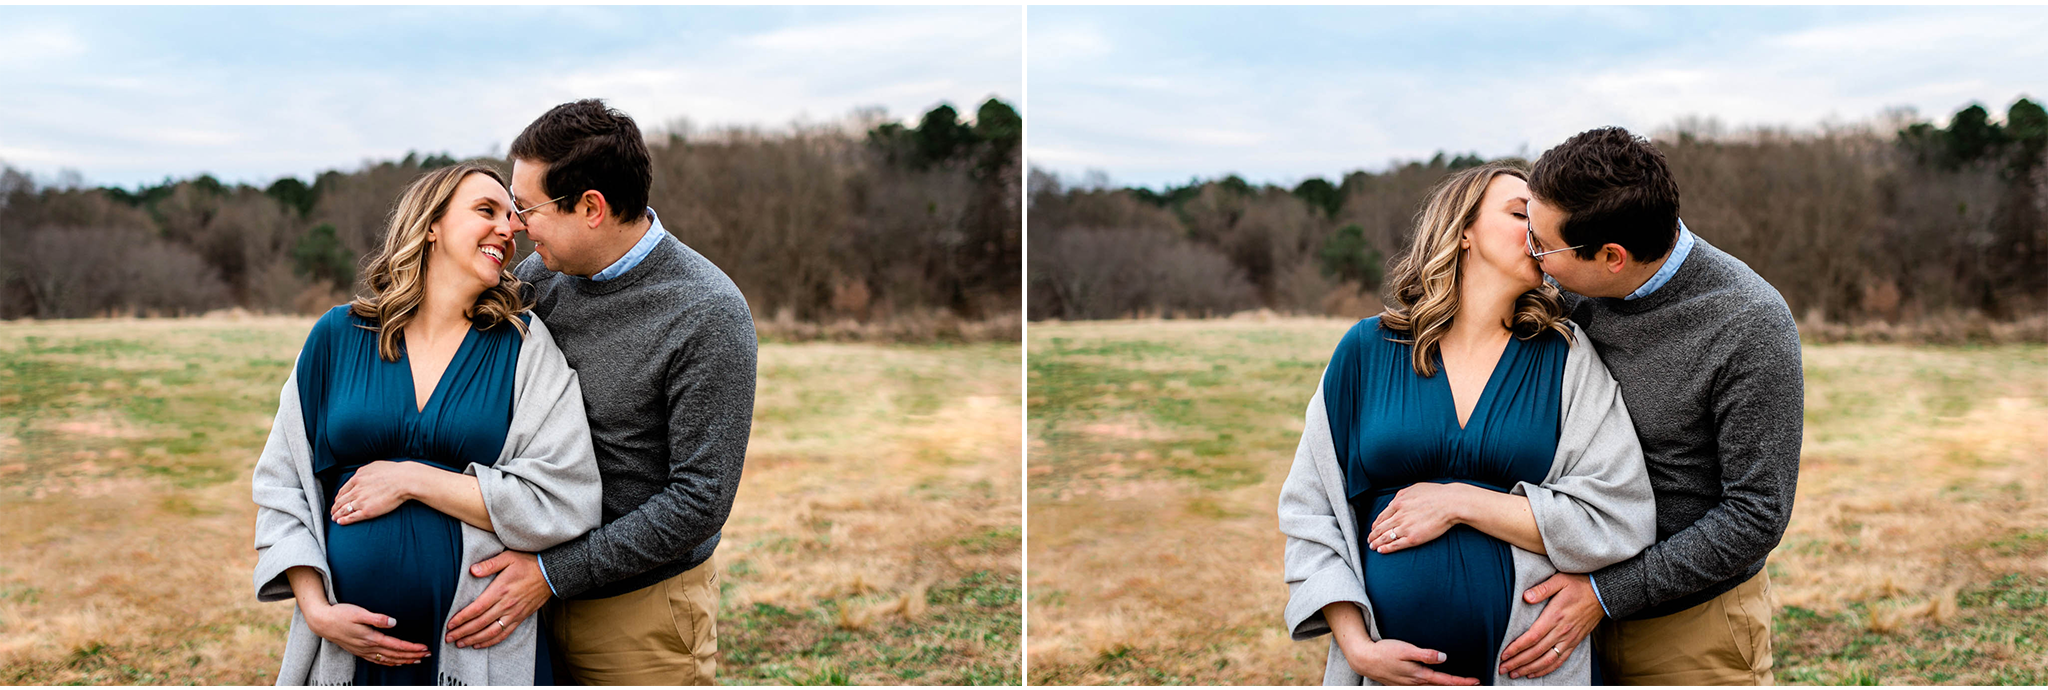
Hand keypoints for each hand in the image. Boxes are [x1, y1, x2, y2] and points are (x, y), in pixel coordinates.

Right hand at [304, 601, 430, 665]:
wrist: (322, 622)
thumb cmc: (340, 614)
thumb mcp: (359, 613)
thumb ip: (377, 618)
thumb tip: (394, 622)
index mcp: (370, 638)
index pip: (396, 646)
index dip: (411, 648)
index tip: (424, 648)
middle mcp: (368, 648)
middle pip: (395, 655)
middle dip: (412, 655)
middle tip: (428, 654)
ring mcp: (363, 651)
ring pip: (388, 660)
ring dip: (404, 660)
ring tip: (417, 660)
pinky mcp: (359, 651)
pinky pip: (378, 661)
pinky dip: (390, 663)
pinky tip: (396, 662)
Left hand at [331, 460, 418, 524]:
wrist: (403, 480)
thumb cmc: (393, 472)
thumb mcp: (374, 466)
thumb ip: (364, 471)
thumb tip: (361, 474)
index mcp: (357, 479)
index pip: (342, 490)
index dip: (338, 497)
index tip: (337, 501)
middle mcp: (356, 490)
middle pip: (340, 501)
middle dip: (335, 507)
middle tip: (333, 511)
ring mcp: (361, 501)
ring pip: (344, 510)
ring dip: (337, 515)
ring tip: (334, 518)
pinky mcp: (367, 511)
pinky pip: (352, 517)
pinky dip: (344, 520)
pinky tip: (340, 522)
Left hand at [446, 551, 550, 648]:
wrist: (551, 574)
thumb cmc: (528, 563)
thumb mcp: (508, 557)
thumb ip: (489, 564)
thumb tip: (472, 570)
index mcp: (500, 590)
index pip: (476, 608)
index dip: (462, 618)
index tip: (450, 624)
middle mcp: (506, 605)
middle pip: (480, 623)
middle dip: (462, 632)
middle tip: (448, 638)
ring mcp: (514, 613)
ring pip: (491, 632)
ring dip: (474, 639)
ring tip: (460, 643)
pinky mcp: (520, 618)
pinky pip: (504, 634)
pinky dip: (490, 641)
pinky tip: (479, 644)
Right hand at [1342, 637, 1479, 685]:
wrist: (1364, 659)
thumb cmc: (1384, 652)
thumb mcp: (1406, 649)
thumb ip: (1425, 654)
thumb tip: (1444, 657)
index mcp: (1419, 675)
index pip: (1446, 680)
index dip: (1462, 681)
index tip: (1475, 681)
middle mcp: (1416, 683)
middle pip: (1441, 687)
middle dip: (1457, 686)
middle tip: (1472, 684)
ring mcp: (1409, 685)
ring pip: (1432, 688)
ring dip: (1446, 686)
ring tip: (1457, 683)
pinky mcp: (1403, 684)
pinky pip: (1423, 686)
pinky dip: (1434, 685)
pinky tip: (1435, 682)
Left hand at [1367, 482, 1472, 553]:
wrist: (1450, 503)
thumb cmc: (1436, 494)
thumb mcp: (1414, 488)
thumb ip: (1402, 495)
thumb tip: (1394, 501)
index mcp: (1398, 503)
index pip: (1382, 516)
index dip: (1376, 524)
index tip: (1373, 528)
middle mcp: (1398, 515)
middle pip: (1380, 528)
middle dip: (1372, 535)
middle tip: (1369, 540)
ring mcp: (1405, 528)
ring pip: (1385, 537)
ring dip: (1376, 543)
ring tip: (1372, 547)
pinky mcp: (1413, 538)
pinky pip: (1395, 545)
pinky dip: (1386, 549)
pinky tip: (1381, 551)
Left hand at [1499, 573, 1603, 678]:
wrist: (1602, 594)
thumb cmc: (1579, 585)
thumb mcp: (1559, 580)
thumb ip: (1542, 589)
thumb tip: (1525, 597)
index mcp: (1555, 616)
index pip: (1532, 637)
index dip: (1517, 648)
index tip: (1504, 655)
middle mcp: (1562, 631)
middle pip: (1536, 652)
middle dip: (1518, 662)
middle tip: (1502, 668)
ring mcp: (1569, 639)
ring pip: (1547, 660)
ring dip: (1529, 669)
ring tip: (1514, 674)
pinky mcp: (1574, 643)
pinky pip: (1560, 660)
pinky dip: (1546, 669)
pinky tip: (1534, 673)